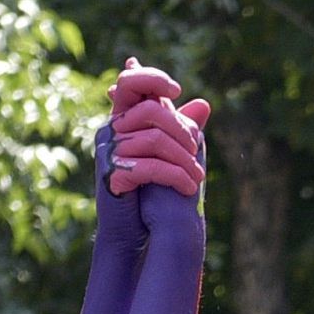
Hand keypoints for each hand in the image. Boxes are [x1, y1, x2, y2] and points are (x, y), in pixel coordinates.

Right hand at [102, 61, 209, 209]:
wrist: (131, 234)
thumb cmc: (150, 193)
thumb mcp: (170, 156)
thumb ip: (183, 130)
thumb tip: (204, 104)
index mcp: (123, 120)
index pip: (130, 82)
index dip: (152, 78)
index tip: (177, 91)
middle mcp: (111, 130)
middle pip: (151, 109)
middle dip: (181, 129)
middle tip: (195, 152)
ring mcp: (108, 152)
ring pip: (155, 139)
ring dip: (184, 160)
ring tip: (198, 177)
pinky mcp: (113, 175)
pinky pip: (150, 167)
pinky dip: (176, 177)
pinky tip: (189, 188)